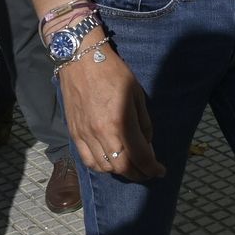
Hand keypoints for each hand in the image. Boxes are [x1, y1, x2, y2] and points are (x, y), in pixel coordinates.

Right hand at [58, 41, 164, 182]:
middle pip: (122, 167)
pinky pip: (88, 160)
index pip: (140, 156)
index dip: (152, 168)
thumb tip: (146, 144)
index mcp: (121, 122)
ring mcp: (85, 135)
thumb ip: (143, 123)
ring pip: (104, 167)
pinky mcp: (74, 133)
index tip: (160, 171)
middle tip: (147, 172)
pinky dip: (101, 166)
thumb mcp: (137, 94)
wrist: (81, 60)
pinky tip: (109, 162)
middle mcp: (102, 133)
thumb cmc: (113, 72)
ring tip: (130, 166)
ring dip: (120, 171)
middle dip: (138, 174)